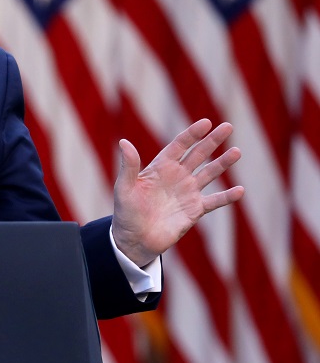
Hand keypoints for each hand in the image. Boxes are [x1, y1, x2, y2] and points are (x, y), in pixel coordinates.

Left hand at [111, 119, 243, 266]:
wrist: (134, 240)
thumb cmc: (126, 212)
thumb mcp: (125, 188)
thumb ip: (129, 166)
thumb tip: (123, 142)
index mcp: (160, 167)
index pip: (179, 146)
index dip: (192, 134)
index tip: (206, 122)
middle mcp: (177, 176)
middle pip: (198, 154)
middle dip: (213, 141)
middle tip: (228, 126)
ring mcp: (188, 192)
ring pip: (210, 173)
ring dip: (223, 163)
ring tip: (237, 152)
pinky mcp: (195, 210)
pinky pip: (214, 201)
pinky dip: (227, 197)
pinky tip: (239, 190)